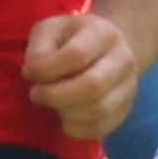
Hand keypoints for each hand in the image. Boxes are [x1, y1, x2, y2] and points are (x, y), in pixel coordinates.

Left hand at [21, 10, 142, 143]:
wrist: (110, 48)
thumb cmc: (72, 39)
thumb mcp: (50, 29)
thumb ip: (38, 49)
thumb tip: (34, 75)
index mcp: (103, 34)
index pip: (76, 55)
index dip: (46, 70)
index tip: (29, 73)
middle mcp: (123, 60)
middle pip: (93, 86)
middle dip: (55, 96)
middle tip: (37, 94)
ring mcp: (128, 87)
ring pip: (98, 111)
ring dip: (65, 113)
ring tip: (52, 105)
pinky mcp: (125, 110)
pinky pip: (100, 128)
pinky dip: (76, 129)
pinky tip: (64, 118)